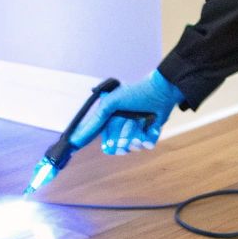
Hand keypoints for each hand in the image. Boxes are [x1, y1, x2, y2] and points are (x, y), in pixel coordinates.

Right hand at [68, 70, 182, 154]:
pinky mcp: (151, 131)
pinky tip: (150, 132)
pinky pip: (148, 143)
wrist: (161, 91)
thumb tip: (76, 138)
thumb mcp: (110, 104)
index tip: (109, 147)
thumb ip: (95, 121)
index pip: (106, 138)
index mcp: (113, 118)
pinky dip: (149, 140)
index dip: (108, 144)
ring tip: (139, 133)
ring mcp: (139, 128)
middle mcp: (125, 124)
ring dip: (136, 141)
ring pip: (134, 146)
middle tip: (126, 139)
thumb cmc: (135, 94)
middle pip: (119, 144)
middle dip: (122, 143)